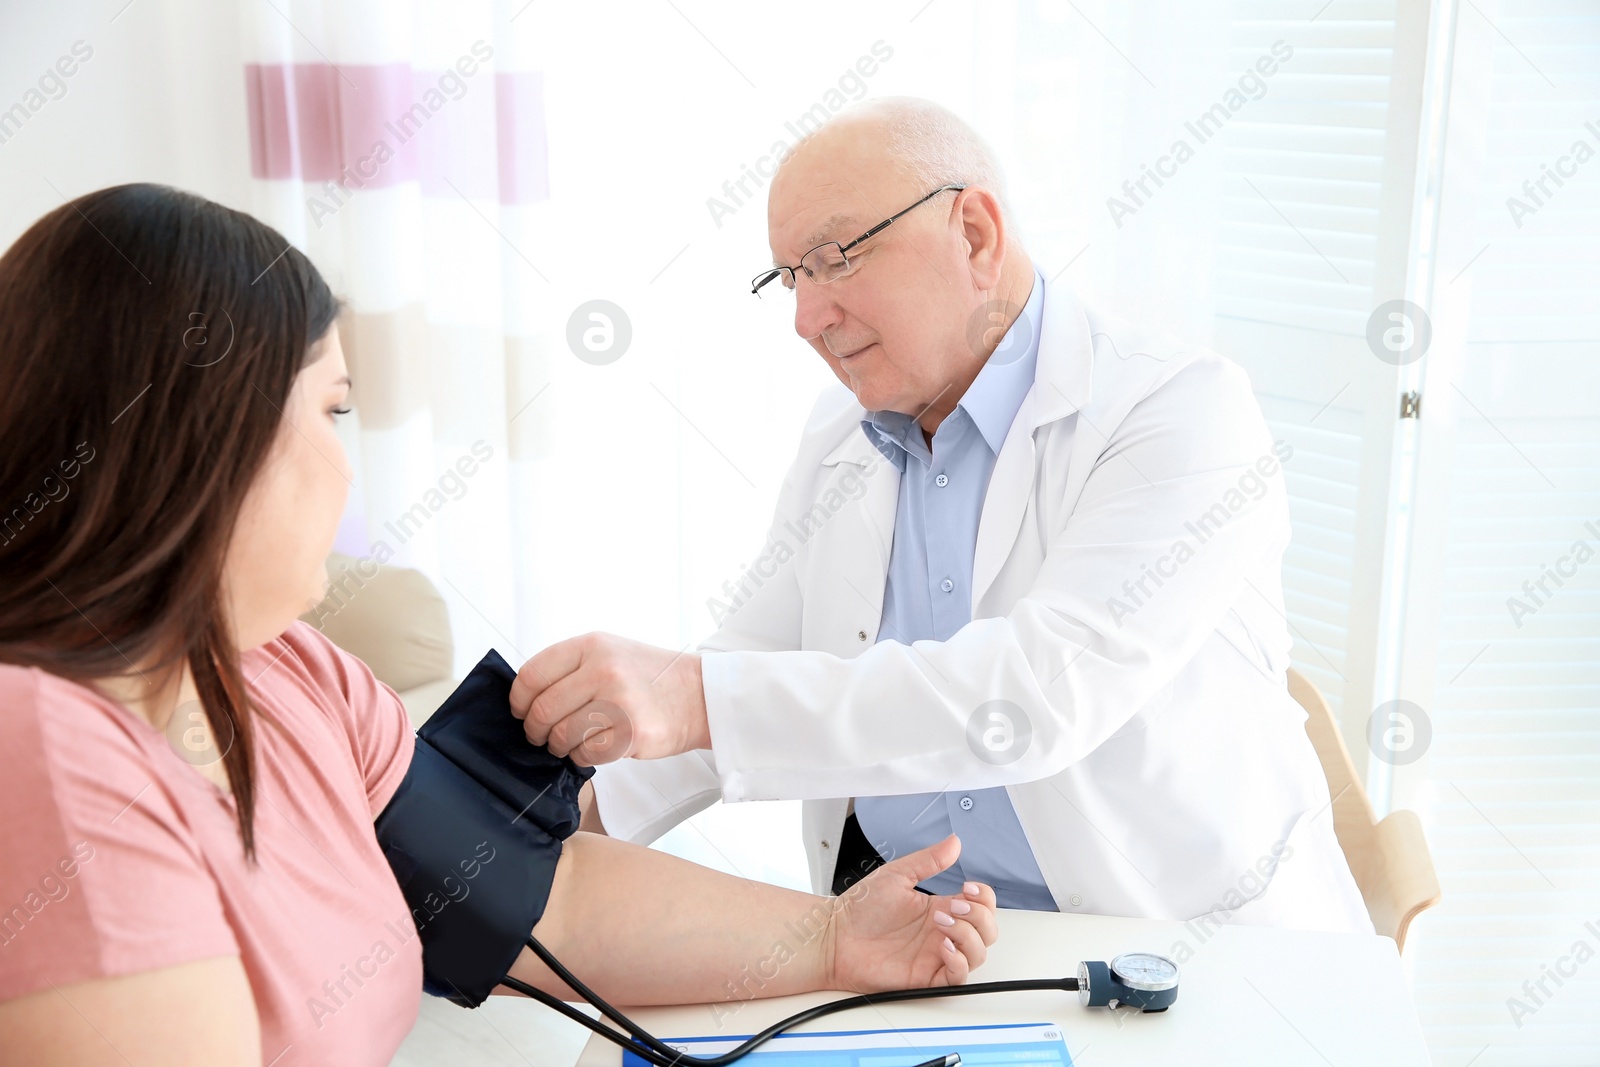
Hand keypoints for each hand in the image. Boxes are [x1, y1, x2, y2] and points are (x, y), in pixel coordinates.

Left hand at [509, 633, 708, 765]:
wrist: (701, 694)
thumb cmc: (650, 677)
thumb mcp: (611, 652)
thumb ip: (572, 667)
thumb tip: (527, 696)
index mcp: (593, 646)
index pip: (534, 674)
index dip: (519, 699)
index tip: (520, 711)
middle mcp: (605, 670)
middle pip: (543, 709)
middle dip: (535, 730)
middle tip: (541, 736)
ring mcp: (620, 702)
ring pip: (562, 736)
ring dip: (559, 746)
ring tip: (570, 743)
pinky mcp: (632, 733)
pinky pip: (586, 754)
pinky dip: (582, 757)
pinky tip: (593, 748)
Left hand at [826, 835, 998, 990]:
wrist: (835, 937)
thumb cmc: (860, 909)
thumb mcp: (897, 875)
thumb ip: (928, 860)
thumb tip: (954, 842)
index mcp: (940, 908)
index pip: (982, 906)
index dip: (983, 897)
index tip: (967, 887)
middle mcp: (942, 933)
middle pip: (987, 930)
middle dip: (979, 916)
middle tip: (955, 906)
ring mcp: (936, 955)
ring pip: (978, 954)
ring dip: (968, 936)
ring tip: (941, 923)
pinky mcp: (927, 977)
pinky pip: (958, 977)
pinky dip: (959, 962)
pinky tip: (943, 947)